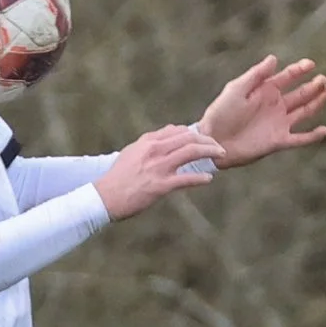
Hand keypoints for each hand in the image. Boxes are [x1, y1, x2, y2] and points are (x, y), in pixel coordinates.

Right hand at [96, 124, 224, 219]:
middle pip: (189, 137)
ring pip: (191, 152)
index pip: (178, 130)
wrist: (104, 196)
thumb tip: (166, 137)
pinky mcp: (160, 186)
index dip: (196, 133)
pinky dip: (200, 178)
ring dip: (210, 152)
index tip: (205, 139)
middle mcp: (154, 150)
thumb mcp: (131, 153)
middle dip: (208, 140)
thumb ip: (149, 144)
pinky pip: (187, 179)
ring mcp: (158, 167)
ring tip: (220, 156)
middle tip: (219, 147)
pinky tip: (208, 179)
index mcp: (148, 142)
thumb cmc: (118, 178)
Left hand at [198, 55, 325, 167]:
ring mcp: (279, 123)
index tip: (311, 64)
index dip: (299, 70)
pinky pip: (300, 139)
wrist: (214, 141)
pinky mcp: (279, 141)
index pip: (287, 77)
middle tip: (324, 79)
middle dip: (313, 86)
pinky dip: (313, 136)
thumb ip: (256, 75)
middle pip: (300, 94)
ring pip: (304, 112)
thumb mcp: (236, 89)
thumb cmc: (221, 113)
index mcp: (265, 91)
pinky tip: (324, 130)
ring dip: (317, 103)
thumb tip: (274, 58)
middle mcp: (275, 106)